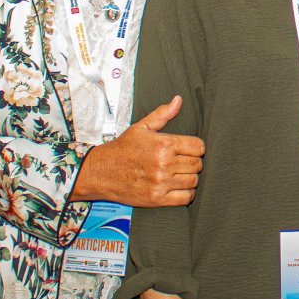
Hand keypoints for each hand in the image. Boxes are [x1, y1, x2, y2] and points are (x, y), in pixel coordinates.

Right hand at [72, 96, 203, 206]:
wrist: (100, 172)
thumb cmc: (122, 149)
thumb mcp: (141, 128)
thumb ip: (162, 114)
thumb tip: (178, 100)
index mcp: (163, 144)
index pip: (198, 147)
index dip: (195, 147)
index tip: (189, 149)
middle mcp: (164, 164)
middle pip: (197, 164)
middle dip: (192, 162)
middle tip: (182, 162)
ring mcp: (161, 182)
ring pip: (194, 181)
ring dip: (190, 177)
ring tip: (179, 174)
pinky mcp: (157, 198)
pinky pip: (186, 198)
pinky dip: (186, 193)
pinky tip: (179, 187)